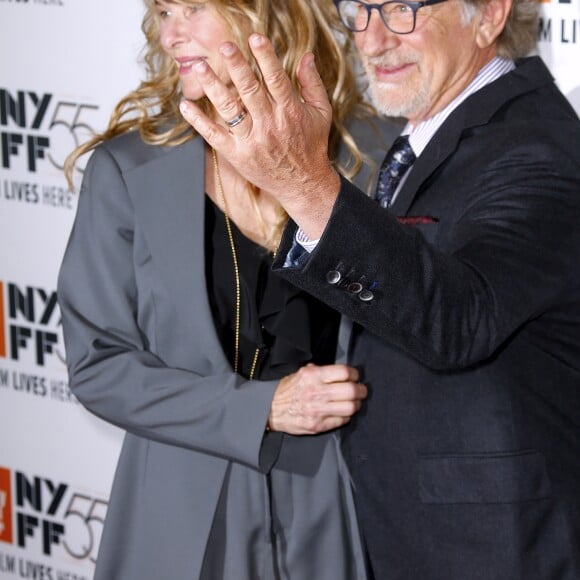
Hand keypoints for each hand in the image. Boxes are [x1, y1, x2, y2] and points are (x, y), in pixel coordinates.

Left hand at [179, 34, 340, 238]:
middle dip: (237, 66)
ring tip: (201, 68)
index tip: (255, 38)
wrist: (303, 184)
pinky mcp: (237, 155)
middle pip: (250, 90)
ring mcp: (252, 140)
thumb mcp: (321, 113)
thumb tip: (306, 57)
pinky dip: (198, 121)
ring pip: (229, 109)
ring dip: (213, 87)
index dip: (265, 57)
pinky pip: (214, 136)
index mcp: (290, 111)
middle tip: (225, 46)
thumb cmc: (311, 146)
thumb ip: (313, 84)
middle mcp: (270, 124)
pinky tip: (186, 105)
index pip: (276, 79)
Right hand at [268, 363, 366, 434]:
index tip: (355, 376)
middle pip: (350, 390)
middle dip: (360, 390)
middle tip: (361, 390)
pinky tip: (343, 412)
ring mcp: (317, 411)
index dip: (354, 374)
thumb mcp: (300, 373)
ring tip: (354, 402)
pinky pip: (341, 420)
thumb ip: (319, 371)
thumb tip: (338, 372)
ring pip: (350, 407)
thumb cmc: (286, 390)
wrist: (269, 410)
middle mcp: (316, 392)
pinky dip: (346, 416)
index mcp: (312, 376)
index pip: (344, 372)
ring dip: (356, 404)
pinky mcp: (317, 425)